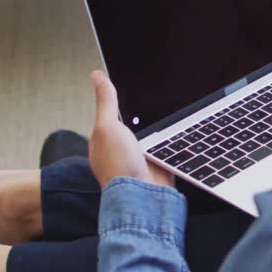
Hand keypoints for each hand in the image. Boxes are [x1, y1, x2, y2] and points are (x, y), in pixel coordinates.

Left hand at [88, 71, 174, 188]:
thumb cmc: (118, 166)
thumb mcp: (107, 126)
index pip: (111, 114)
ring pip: (151, 134)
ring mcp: (139, 158)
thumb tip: (97, 76)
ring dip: (159, 129)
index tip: (130, 86)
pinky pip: (165, 147)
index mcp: (104, 140)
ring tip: (169, 115)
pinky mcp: (158, 165)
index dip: (119, 101)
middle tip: (155, 99)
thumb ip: (106, 102)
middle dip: (143, 115)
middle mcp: (120, 150)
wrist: (143, 195)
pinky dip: (170, 142)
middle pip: (133, 123)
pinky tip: (174, 136)